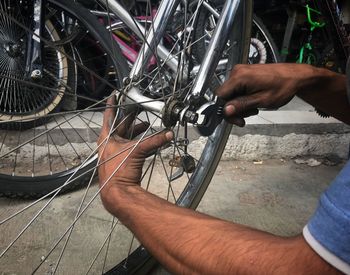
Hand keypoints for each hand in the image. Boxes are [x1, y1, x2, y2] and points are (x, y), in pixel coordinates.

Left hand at [97, 95, 172, 211]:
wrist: (118, 192)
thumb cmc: (118, 171)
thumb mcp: (137, 151)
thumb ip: (155, 141)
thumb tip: (168, 134)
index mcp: (107, 138)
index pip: (109, 116)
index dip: (112, 104)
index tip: (114, 96)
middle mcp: (109, 144)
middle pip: (121, 126)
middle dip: (131, 118)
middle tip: (138, 110)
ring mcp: (114, 153)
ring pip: (126, 137)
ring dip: (136, 131)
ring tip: (146, 126)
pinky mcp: (121, 161)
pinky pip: (130, 147)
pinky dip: (138, 143)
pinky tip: (146, 142)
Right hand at [216, 64, 315, 125]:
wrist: (296, 77)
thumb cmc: (284, 86)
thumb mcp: (262, 100)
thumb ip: (241, 105)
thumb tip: (226, 111)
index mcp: (239, 77)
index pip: (220, 96)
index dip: (225, 110)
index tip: (235, 118)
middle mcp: (237, 72)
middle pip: (225, 96)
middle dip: (234, 109)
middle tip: (245, 117)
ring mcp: (241, 72)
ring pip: (231, 94)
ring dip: (239, 105)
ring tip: (253, 108)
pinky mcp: (245, 74)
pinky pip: (237, 90)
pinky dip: (242, 99)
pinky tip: (252, 102)